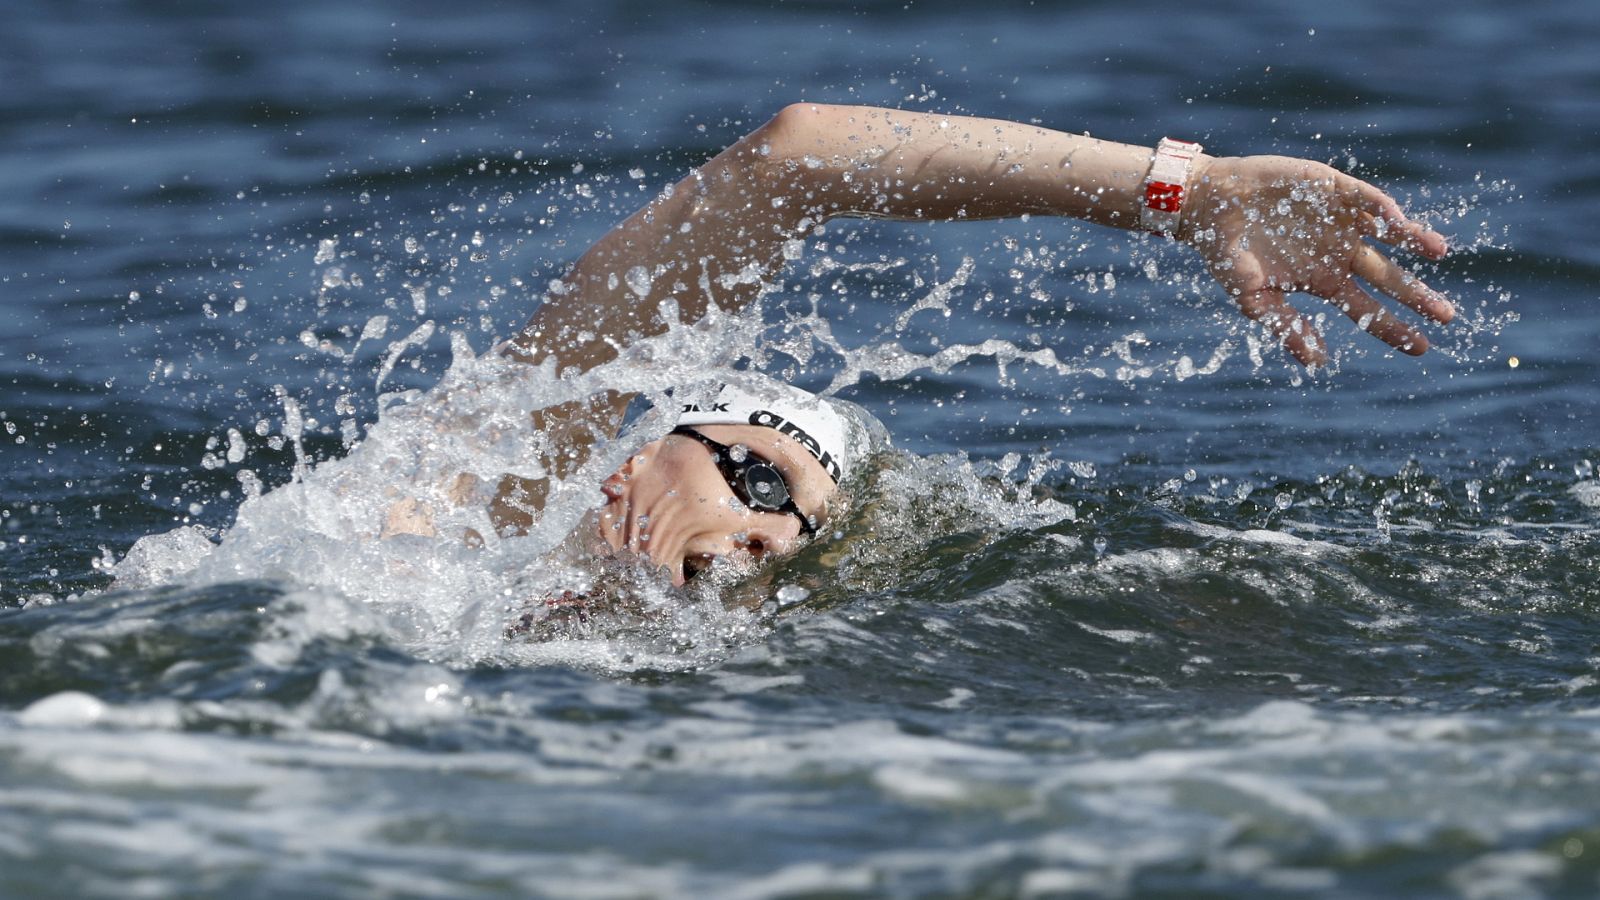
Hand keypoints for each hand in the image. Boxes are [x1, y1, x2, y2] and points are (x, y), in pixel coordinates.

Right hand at [1180, 155, 1452, 366]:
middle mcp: (1338, 253)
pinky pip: (1366, 199)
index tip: (1422, 347)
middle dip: (1416, 296)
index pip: (1367, 310)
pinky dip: (1383, 210)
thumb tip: (1316, 363)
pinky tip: (1398, 222)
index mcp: (1322, 281)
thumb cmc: (1227, 256)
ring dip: (1414, 242)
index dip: (1393, 328)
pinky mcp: (1332, 189)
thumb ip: (1286, 327)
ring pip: (1387, 234)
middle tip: (1447, 316)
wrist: (1209, 206)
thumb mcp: (1254, 299)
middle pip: (1387, 277)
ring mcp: (1338, 221)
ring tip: (1439, 252)